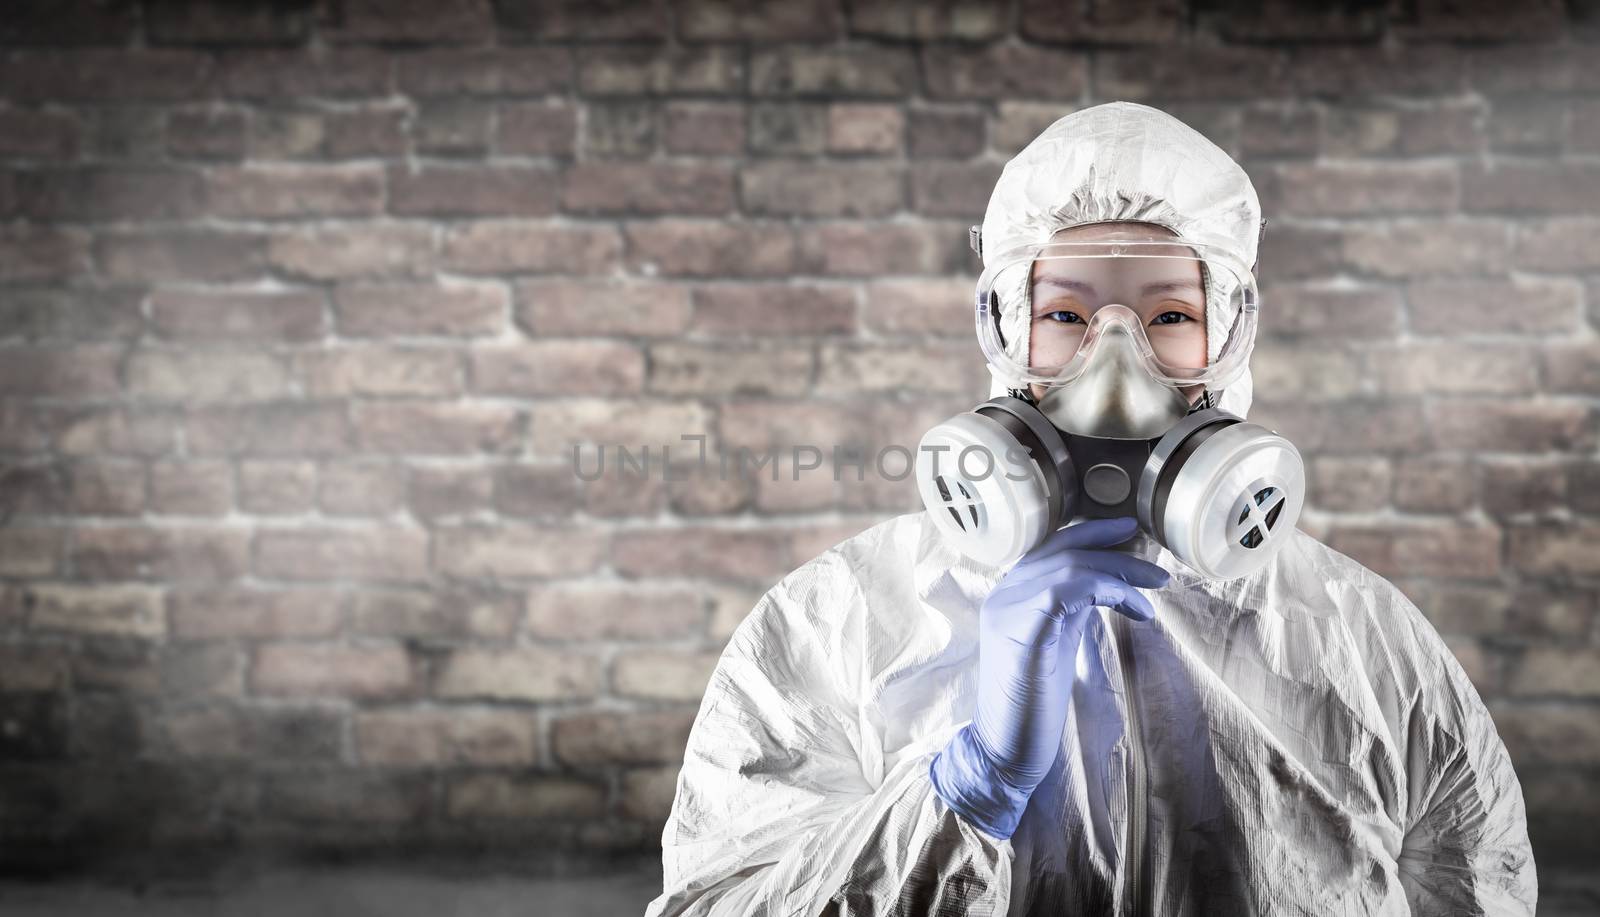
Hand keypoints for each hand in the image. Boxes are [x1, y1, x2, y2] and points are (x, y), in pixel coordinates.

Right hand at [929, 516, 1170, 839]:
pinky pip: (1068, 591)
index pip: (1050, 546)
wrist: (1005, 749)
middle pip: (1063, 550)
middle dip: (1114, 549)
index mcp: (1009, 594)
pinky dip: (1111, 593)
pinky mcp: (1023, 632)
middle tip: (1156, 563)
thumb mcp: (1055, 643)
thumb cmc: (1033, 704)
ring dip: (1120, 573)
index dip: (1091, 532)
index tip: (1129, 529)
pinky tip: (1139, 611)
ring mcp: (1008, 610)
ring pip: (1069, 566)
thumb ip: (1069, 610)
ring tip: (1156, 587)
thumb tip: (1106, 583)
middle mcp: (1003, 594)